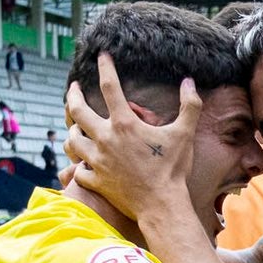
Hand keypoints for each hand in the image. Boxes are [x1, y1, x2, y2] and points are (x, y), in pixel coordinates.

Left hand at [63, 53, 195, 221]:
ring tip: (75, 128)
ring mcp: (97, 161)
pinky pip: (78, 171)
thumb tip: (189, 82)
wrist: (162, 206)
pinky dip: (78, 167)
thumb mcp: (184, 135)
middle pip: (77, 110)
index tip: (102, 56)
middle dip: (72, 96)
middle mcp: (104, 138)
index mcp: (124, 124)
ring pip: (72, 140)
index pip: (110, 86)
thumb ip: (189, 106)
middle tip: (73, 89)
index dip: (105, 67)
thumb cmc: (173, 170)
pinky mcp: (95, 180)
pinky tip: (81, 164)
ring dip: (72, 131)